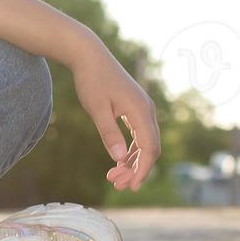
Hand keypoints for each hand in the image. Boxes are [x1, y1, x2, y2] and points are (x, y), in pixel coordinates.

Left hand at [70, 45, 159, 191]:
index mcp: (141, 111)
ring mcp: (142, 108)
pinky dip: (130, 149)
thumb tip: (119, 159)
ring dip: (132, 161)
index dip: (142, 170)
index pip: (150, 148)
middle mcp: (147, 110)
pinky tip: (118, 160)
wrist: (89, 54)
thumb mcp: (97, 109)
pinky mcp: (134, 107)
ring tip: (114, 177)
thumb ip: (109, 133)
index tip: (131, 186)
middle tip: (117, 185)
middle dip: (136, 169)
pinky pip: (138, 134)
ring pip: (144, 142)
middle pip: (150, 148)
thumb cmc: (91, 80)